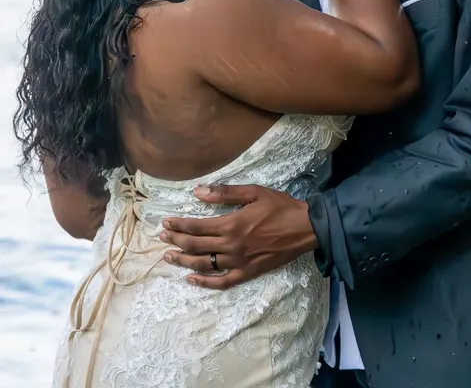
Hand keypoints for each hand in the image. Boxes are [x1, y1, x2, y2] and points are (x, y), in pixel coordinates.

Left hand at [160, 184, 317, 288]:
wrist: (304, 228)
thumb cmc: (279, 206)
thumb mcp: (253, 192)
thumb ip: (224, 193)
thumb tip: (198, 192)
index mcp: (231, 224)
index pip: (196, 226)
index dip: (178, 225)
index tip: (166, 223)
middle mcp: (231, 245)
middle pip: (195, 246)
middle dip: (175, 241)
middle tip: (161, 238)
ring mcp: (238, 262)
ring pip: (204, 265)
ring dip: (183, 261)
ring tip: (168, 257)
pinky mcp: (248, 273)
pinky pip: (222, 282)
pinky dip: (204, 283)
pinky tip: (191, 279)